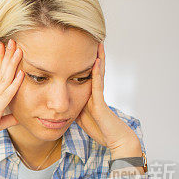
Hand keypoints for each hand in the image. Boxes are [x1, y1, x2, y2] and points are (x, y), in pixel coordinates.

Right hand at [0, 39, 23, 147]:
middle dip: (7, 55)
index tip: (7, 49)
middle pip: (2, 71)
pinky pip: (7, 93)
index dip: (4, 62)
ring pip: (5, 78)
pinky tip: (21, 72)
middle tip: (12, 41)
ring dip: (12, 62)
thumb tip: (19, 116)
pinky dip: (15, 83)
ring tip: (17, 48)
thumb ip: (8, 119)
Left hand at [75, 42, 141, 157]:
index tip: (77, 49)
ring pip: (98, 74)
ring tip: (96, 43)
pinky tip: (96, 62)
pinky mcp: (100, 103)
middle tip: (91, 39)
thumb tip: (63, 101)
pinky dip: (97, 73)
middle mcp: (95, 92)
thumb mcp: (81, 116)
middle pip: (94, 70)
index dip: (83, 62)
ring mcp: (99, 96)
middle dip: (92, 56)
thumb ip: (74, 106)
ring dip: (98, 59)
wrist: (115, 140)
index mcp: (90, 95)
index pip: (86, 74)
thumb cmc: (100, 130)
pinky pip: (98, 85)